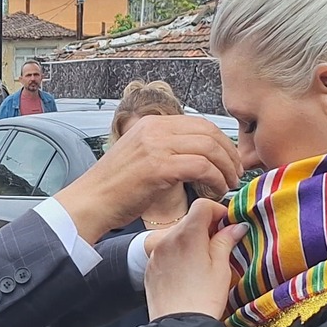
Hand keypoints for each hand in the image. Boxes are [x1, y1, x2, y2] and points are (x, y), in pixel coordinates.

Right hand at [54, 114, 238, 244]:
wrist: (90, 202)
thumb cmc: (115, 188)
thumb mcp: (140, 157)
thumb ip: (164, 150)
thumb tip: (195, 154)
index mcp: (151, 124)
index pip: (199, 123)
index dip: (221, 141)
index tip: (229, 160)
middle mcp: (154, 129)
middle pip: (208, 132)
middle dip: (229, 153)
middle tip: (236, 172)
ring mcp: (156, 146)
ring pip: (209, 148)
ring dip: (226, 167)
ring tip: (228, 184)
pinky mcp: (159, 166)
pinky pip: (201, 166)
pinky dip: (215, 179)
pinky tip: (216, 191)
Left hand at [144, 198, 247, 319]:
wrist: (179, 325)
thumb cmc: (203, 299)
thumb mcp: (221, 267)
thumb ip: (226, 241)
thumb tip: (235, 227)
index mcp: (187, 235)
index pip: (202, 206)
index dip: (218, 210)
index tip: (227, 223)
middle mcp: (168, 239)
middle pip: (189, 219)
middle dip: (206, 226)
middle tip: (221, 242)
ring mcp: (156, 253)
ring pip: (177, 235)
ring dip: (192, 240)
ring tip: (205, 259)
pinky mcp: (151, 267)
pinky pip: (166, 251)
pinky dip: (179, 253)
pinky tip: (189, 271)